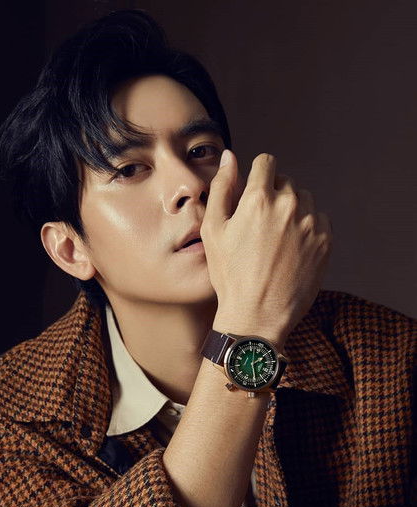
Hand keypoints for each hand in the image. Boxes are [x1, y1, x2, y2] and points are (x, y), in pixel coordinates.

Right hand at [201, 151, 333, 338]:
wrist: (258, 315)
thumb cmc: (230, 276)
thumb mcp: (213, 231)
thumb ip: (221, 188)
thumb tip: (229, 158)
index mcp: (258, 199)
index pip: (266, 163)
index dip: (257, 177)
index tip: (253, 194)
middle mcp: (289, 205)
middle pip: (285, 182)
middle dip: (273, 196)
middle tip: (261, 228)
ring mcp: (311, 223)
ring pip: (304, 200)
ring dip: (292, 211)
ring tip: (277, 241)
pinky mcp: (326, 241)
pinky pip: (320, 220)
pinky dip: (308, 229)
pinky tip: (292, 251)